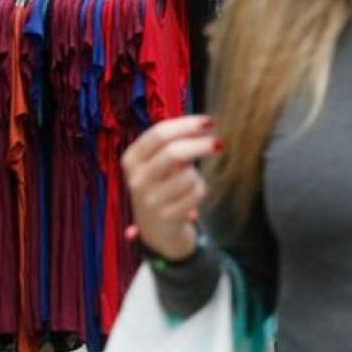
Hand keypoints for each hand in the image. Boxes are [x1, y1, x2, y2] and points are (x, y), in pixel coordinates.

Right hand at [121, 115, 218, 261]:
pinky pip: (195, 194)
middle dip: (201, 145)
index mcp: (132, 159)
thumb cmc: (163, 185)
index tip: (209, 122)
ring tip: (190, 182)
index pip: (158, 133)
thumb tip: (204, 123)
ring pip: (187, 176)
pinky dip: (200, 191)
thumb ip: (174, 142)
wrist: (156, 229)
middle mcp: (136, 179)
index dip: (187, 125)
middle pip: (173, 152)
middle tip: (218, 144)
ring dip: (197, 176)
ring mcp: (149, 200)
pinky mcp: (165, 216)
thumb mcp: (158, 162)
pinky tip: (190, 199)